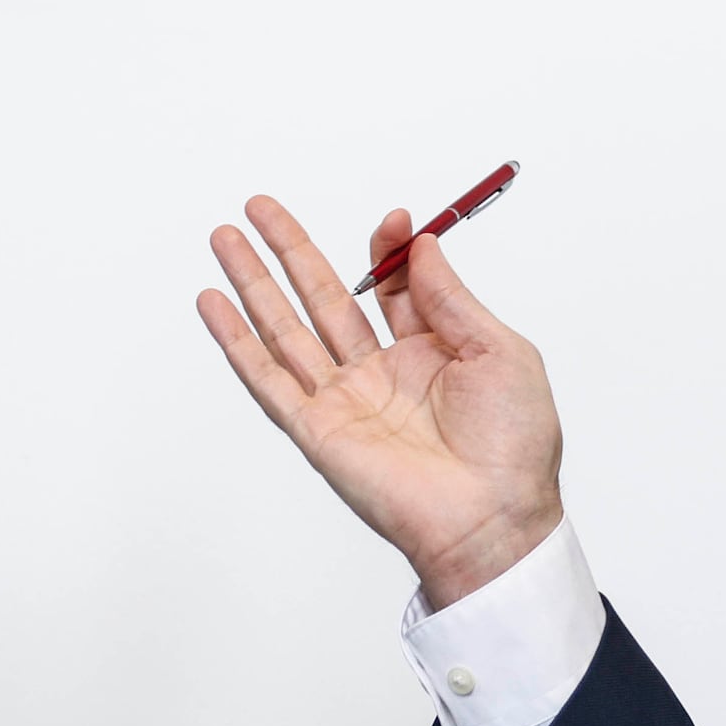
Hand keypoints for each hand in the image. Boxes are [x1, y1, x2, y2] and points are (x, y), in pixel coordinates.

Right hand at [195, 198, 563, 609]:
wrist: (492, 518)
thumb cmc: (512, 447)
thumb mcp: (499, 352)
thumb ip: (450, 298)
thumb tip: (421, 244)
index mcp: (430, 354)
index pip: (391, 288)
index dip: (388, 251)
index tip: (396, 220)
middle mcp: (380, 374)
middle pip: (322, 298)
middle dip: (290, 250)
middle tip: (260, 207)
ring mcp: (344, 401)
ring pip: (285, 328)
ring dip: (252, 282)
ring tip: (225, 238)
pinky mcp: (317, 430)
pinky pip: (268, 378)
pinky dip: (236, 341)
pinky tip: (213, 304)